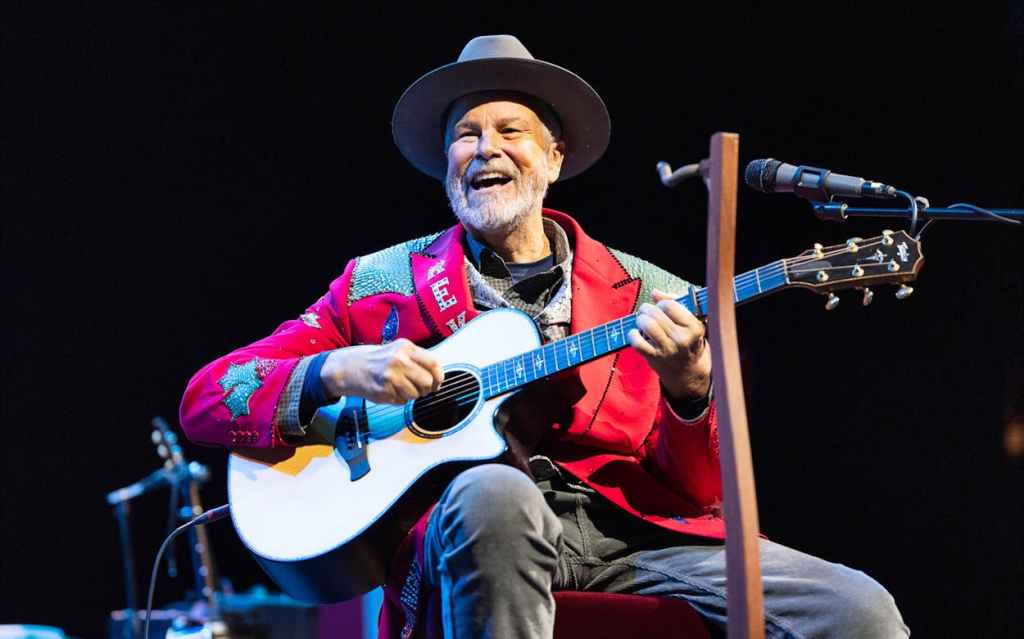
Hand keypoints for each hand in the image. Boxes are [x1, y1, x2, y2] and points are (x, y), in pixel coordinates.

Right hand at [320, 339, 443, 403]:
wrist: (349, 367)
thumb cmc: (376, 359)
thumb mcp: (398, 350)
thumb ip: (417, 359)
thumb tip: (437, 374)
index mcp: (405, 348)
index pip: (433, 364)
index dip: (438, 376)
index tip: (437, 382)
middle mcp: (399, 361)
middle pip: (427, 382)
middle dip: (426, 388)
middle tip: (420, 388)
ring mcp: (390, 377)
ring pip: (415, 394)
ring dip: (411, 395)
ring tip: (400, 387)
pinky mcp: (383, 391)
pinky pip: (402, 401)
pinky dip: (399, 399)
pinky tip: (390, 390)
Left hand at [627, 289, 711, 400]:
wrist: (688, 371)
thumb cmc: (688, 341)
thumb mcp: (691, 321)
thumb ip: (675, 302)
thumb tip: (655, 292)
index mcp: (693, 327)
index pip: (670, 305)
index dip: (662, 303)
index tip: (662, 308)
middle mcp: (681, 339)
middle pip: (655, 313)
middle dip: (647, 309)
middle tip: (648, 313)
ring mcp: (667, 349)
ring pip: (646, 324)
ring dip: (640, 319)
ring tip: (643, 322)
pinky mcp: (654, 357)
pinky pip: (636, 341)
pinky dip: (633, 335)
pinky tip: (637, 334)